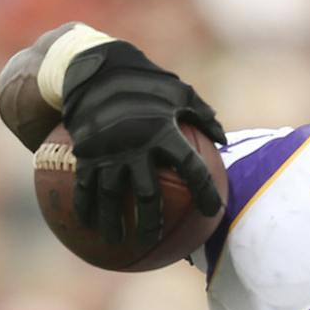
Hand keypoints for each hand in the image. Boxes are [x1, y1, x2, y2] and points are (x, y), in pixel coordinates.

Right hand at [57, 41, 226, 247]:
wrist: (94, 67)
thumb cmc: (144, 81)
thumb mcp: (178, 90)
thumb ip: (203, 115)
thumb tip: (225, 140)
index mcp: (163, 132)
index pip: (191, 168)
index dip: (204, 191)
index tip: (213, 211)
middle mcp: (135, 146)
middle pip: (147, 195)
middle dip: (151, 222)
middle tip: (154, 239)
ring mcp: (108, 152)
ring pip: (111, 197)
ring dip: (113, 222)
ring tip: (117, 242)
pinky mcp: (85, 152)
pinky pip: (84, 186)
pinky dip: (85, 206)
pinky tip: (86, 224)